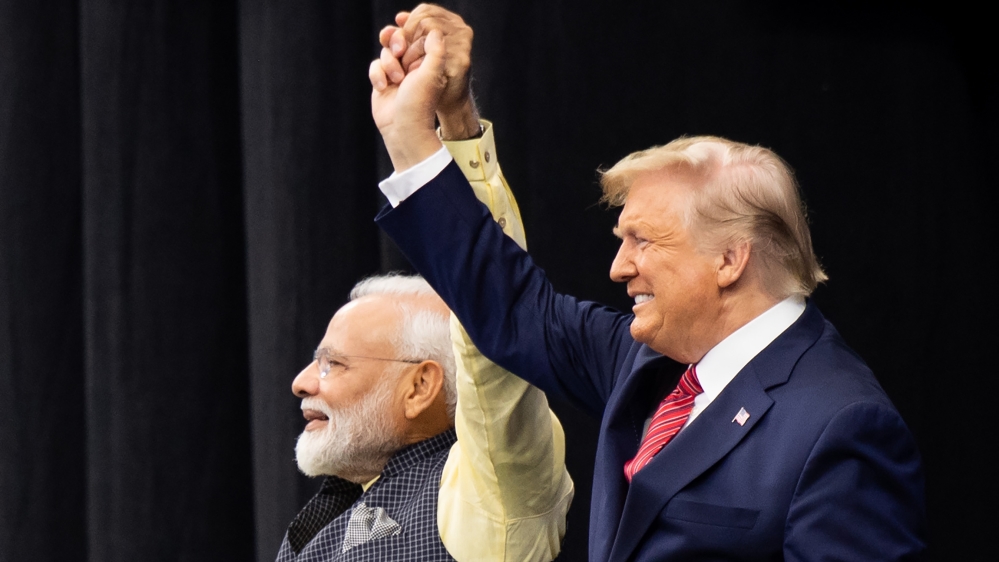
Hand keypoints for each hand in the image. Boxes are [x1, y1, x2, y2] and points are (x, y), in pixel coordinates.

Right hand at [369, 28, 445, 171]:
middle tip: (399, 52)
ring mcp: (397, 74)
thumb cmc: (419, 103)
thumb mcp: (432, 73)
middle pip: (399, 40)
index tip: (413, 50)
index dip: (411, 39)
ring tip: (396, 80)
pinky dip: (377, 74)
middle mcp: (413, 66)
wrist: (402, 129)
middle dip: (396, 44)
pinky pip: (374, 66)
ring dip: (388, 63)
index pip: (417, 36)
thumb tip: (435, 30)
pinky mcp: (383, 81)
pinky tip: (383, 87)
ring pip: (385, 52)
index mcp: (428, 62)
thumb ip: (436, 50)